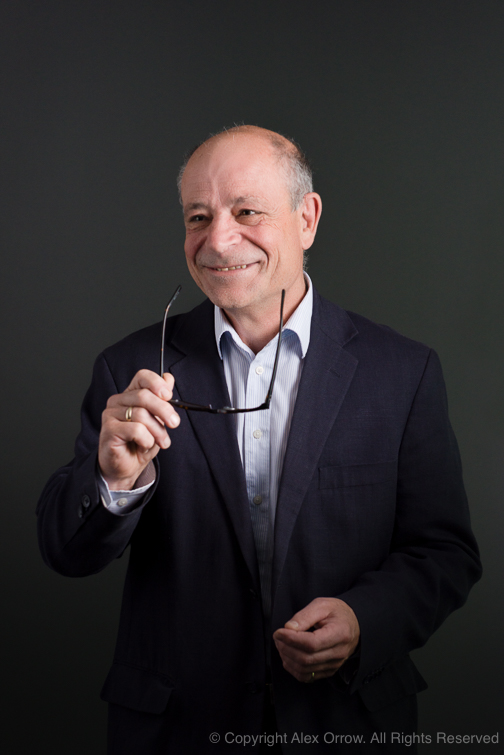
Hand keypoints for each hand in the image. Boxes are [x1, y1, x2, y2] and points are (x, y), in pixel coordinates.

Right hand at [98, 369, 179, 489]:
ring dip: (157, 431)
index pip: (142, 377)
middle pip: (144, 395)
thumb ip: (162, 400)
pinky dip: (146, 439)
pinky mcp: (109, 429)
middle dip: (164, 410)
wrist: (126, 468)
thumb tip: (169, 378)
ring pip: (141, 414)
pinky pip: (135, 429)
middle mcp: (117, 401)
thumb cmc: (140, 443)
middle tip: (174, 423)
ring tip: (162, 442)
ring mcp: (110, 414)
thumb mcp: (157, 421)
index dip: (157, 383)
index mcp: (130, 395)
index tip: (168, 395)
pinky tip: (145, 445)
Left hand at [273, 597, 359, 682]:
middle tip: (278, 637)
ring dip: (287, 658)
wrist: (353, 624)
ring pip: (304, 669)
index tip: (278, 632)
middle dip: (286, 648)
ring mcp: (334, 665)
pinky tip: (288, 656)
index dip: (291, 640)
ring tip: (281, 644)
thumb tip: (288, 628)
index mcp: (340, 633)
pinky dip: (293, 668)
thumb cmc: (337, 613)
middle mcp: (338, 653)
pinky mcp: (329, 671)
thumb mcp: (322, 605)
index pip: (312, 644)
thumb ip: (304, 615)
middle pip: (306, 659)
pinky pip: (307, 677)